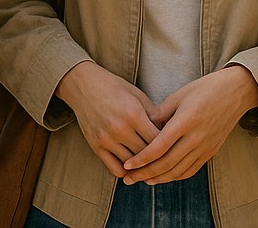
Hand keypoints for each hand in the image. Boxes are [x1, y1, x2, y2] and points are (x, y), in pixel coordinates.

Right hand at [57, 61, 163, 178]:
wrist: (84, 86)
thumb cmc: (114, 87)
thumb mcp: (137, 94)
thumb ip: (153, 112)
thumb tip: (170, 130)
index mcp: (134, 114)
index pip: (157, 140)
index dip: (168, 144)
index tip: (174, 146)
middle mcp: (120, 129)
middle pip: (146, 154)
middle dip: (157, 157)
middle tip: (167, 159)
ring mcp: (107, 140)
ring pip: (132, 164)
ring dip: (142, 166)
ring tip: (152, 165)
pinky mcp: (96, 147)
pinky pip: (114, 168)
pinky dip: (126, 171)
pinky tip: (133, 167)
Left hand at [122, 66, 257, 184]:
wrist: (237, 91)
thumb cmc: (206, 88)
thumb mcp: (180, 94)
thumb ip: (160, 112)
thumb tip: (142, 126)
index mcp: (186, 121)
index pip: (159, 147)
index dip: (141, 159)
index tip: (127, 165)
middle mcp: (196, 137)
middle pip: (166, 164)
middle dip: (144, 173)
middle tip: (128, 179)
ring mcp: (205, 147)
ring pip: (178, 171)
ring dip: (158, 178)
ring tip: (142, 180)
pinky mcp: (211, 151)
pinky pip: (190, 170)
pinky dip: (175, 176)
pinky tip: (163, 176)